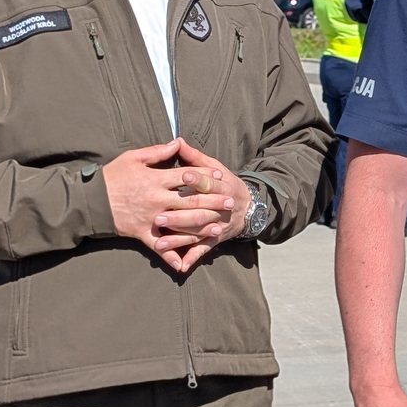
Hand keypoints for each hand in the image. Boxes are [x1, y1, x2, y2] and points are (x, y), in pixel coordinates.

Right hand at [103, 139, 236, 272]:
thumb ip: (158, 151)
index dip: (206, 175)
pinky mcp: (142, 233)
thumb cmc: (111, 176)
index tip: (221, 176)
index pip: (188, 176)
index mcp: (156, 180)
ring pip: (181, 224)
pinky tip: (184, 264)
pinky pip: (159, 247)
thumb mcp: (133, 158)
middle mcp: (157, 200)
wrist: (89, 201)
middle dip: (213, 201)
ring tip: (219, 228)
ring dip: (202, 227)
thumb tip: (178, 142)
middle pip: (191, 201)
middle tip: (230, 202)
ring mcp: (151, 218)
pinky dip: (171, 256)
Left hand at [155, 141, 253, 270]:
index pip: (209, 182)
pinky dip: (193, 258)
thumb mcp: (214, 166)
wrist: (248, 206)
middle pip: (200, 211)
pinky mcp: (215, 239)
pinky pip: (203, 250)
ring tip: (159, 243)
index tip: (183, 174)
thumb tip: (178, 141)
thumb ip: (194, 157)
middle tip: (158, 218)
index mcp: (221, 187)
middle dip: (179, 215)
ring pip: (197, 233)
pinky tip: (180, 266)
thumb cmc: (225, 183)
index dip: (198, 178)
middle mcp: (219, 208)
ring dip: (179, 240)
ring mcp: (217, 225)